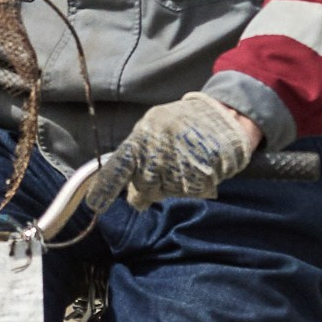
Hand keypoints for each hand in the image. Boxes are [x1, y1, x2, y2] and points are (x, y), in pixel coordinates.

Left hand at [86, 92, 259, 211]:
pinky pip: (185, 195)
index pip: (119, 166)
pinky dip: (190, 186)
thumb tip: (124, 183)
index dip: (106, 187)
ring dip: (170, 186)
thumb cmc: (185, 122)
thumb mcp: (155, 125)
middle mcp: (157, 154)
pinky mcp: (197, 181)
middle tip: (165, 168)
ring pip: (163, 195)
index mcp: (143, 137)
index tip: (95, 204)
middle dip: (149, 186)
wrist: (226, 117)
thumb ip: (138, 152)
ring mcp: (177, 169)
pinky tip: (197, 168)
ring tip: (184, 163)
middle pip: (141, 189)